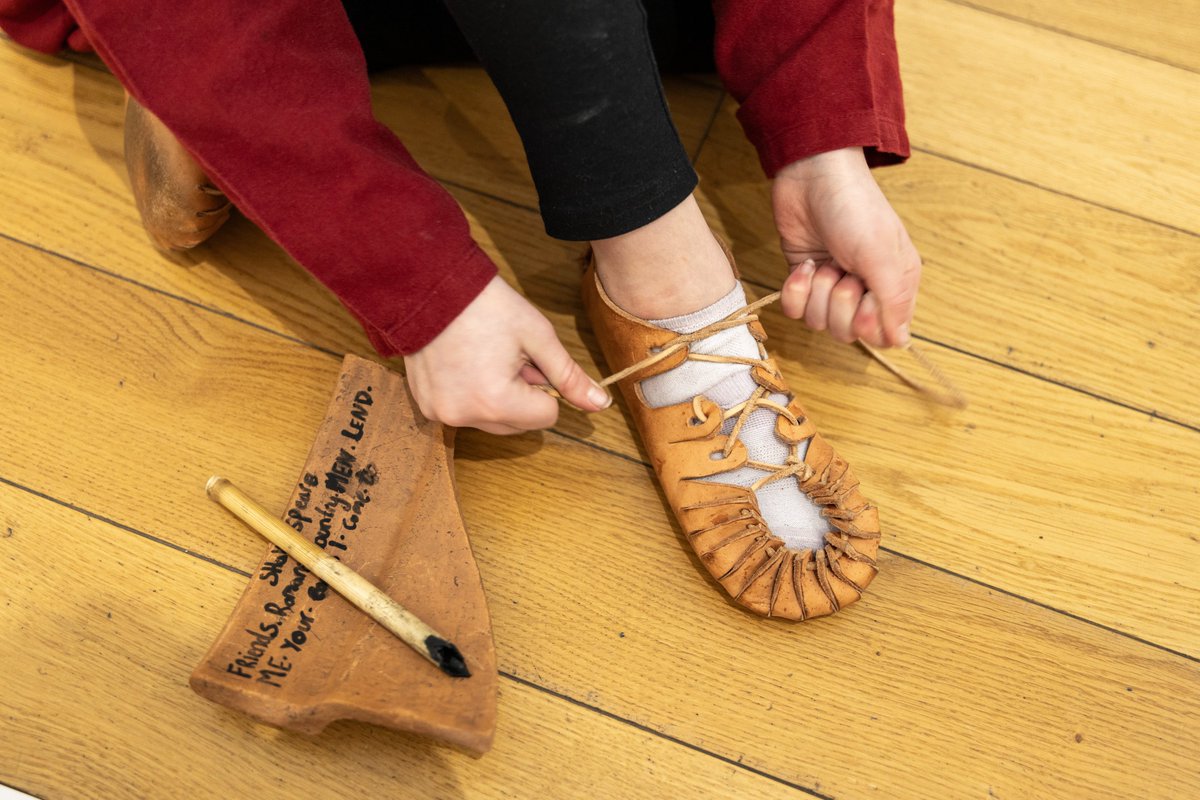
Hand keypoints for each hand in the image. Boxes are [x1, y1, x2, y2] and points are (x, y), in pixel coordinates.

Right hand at [403, 274, 610, 433]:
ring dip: (497, 398)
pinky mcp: (426, 407)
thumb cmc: (487, 306)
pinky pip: (465, 412)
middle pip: (519, 425)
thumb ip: (570, 376)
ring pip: (492, 420)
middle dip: (522, 396)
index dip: (546, 386)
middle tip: (507, 356)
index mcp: (495, 402)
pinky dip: (472, 395)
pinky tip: (465, 363)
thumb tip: (602, 404)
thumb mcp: (538, 337)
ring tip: (484, 358)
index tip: (529, 359)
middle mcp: (464, 416)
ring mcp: (440, 413)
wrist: (430, 284)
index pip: (547, 417)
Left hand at [771, 147, 920, 346]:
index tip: (865, 298)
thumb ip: (893, 301)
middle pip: (848, 332)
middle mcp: (865, 289)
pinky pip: (795, 310)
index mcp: (895, 284)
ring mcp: (832, 285)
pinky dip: (795, 291)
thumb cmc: (855, 209)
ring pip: (819, 323)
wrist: (813, 175)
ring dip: (817, 293)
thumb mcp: (881, 256)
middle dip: (838, 304)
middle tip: (841, 272)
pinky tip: (804, 266)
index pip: (883, 334)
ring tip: (823, 262)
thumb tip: (901, 342)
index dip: (869, 326)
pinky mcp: (804, 279)